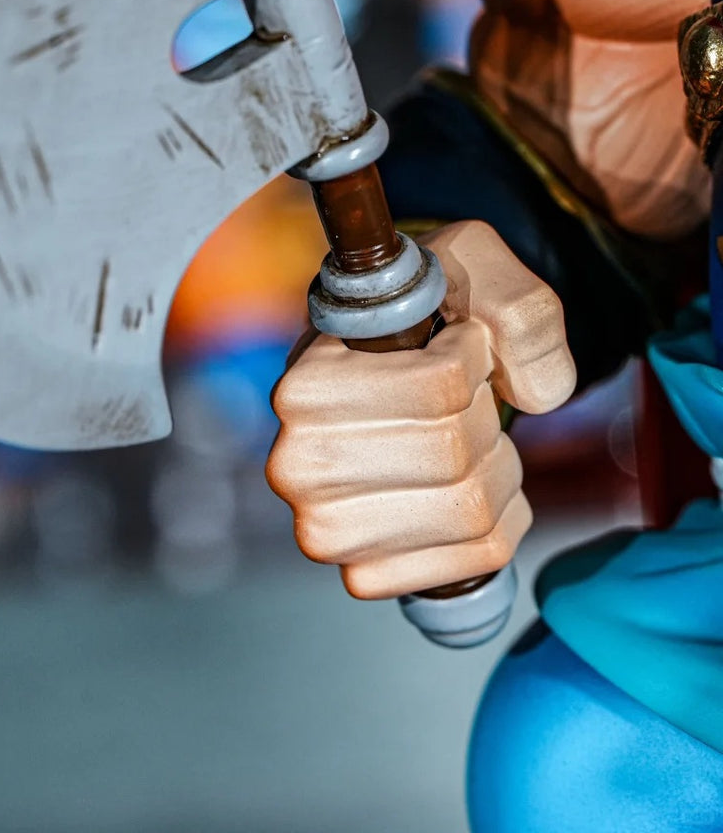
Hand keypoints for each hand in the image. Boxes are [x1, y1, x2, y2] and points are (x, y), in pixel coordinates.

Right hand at [266, 220, 575, 598]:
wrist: (380, 368)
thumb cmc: (423, 311)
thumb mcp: (470, 264)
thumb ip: (519, 306)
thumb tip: (540, 395)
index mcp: (303, 385)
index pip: (438, 388)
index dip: (474, 358)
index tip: (460, 341)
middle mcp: (297, 464)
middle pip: (455, 456)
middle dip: (486, 418)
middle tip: (465, 395)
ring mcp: (324, 529)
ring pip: (470, 510)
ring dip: (497, 468)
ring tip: (472, 436)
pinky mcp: (362, 573)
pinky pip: (477, 557)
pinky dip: (502, 517)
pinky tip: (474, 482)